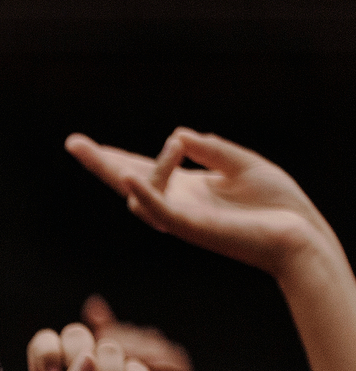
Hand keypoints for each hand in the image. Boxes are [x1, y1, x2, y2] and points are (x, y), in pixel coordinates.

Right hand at [66, 127, 338, 278]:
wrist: (298, 236)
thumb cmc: (275, 204)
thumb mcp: (243, 163)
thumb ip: (210, 148)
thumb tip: (177, 134)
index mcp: (188, 189)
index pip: (143, 169)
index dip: (115, 156)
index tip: (83, 143)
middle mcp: (176, 203)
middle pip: (126, 181)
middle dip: (99, 163)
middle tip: (73, 142)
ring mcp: (180, 218)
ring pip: (142, 193)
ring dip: (152, 166)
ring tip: (175, 145)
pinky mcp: (191, 228)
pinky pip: (158, 212)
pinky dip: (143, 193)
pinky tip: (129, 177)